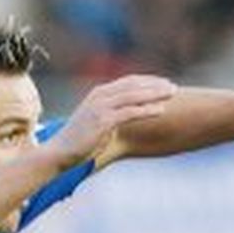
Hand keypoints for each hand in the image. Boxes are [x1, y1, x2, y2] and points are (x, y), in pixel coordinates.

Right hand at [46, 74, 177, 169]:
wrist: (60, 152)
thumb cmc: (79, 140)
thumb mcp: (96, 121)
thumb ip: (111, 113)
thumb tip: (126, 115)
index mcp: (99, 93)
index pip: (128, 81)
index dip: (147, 81)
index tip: (164, 83)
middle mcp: (100, 96)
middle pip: (133, 85)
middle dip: (155, 85)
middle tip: (173, 87)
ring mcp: (101, 107)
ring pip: (134, 96)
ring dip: (155, 94)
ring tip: (171, 95)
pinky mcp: (103, 121)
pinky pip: (130, 112)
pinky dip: (147, 110)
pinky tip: (161, 110)